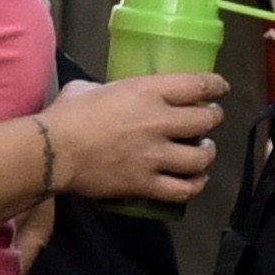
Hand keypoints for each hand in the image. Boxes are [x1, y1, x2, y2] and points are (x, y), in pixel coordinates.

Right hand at [43, 69, 224, 207]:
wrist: (53, 151)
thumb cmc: (67, 115)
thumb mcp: (90, 88)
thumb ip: (109, 89)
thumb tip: (108, 94)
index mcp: (147, 92)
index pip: (197, 84)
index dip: (215, 85)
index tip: (220, 88)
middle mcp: (159, 122)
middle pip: (206, 120)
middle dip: (214, 118)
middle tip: (211, 119)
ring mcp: (155, 155)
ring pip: (201, 157)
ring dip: (208, 154)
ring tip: (205, 151)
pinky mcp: (146, 183)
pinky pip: (182, 189)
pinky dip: (194, 186)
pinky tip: (195, 181)